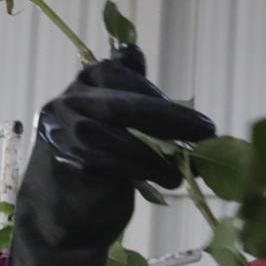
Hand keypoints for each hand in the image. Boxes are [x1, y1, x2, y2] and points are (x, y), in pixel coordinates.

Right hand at [37, 45, 213, 188]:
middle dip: (170, 118)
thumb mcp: (110, 122)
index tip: (191, 115)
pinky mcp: (70, 166)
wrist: (59, 216)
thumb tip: (133, 48)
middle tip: (206, 131)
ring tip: (183, 169)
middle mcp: (66, 105)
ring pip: (122, 137)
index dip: (154, 92)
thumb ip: (123, 92)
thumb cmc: (95, 164)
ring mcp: (64, 135)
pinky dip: (147, 172)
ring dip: (160, 155)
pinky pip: (115, 164)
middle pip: (122, 104)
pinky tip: (166, 180)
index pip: (115, 73)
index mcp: (78, 87)